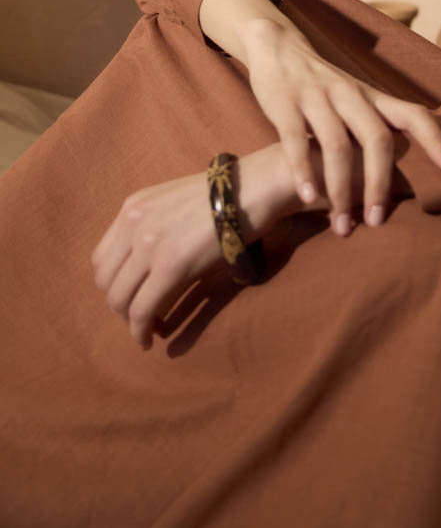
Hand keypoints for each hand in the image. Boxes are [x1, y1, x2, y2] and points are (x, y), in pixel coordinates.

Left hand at [91, 146, 299, 348]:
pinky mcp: (170, 266)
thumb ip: (155, 226)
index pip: (102, 258)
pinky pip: (142, 310)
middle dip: (119, 306)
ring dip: (129, 321)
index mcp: (132, 207)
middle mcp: (132, 223)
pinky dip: (140, 332)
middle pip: (106, 281)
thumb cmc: (224, 195)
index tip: (132, 297)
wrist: (252, 188)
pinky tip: (150, 340)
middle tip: (141, 318)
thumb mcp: (176, 203)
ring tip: (148, 330)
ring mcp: (149, 244)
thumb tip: (149, 266)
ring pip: (119, 299)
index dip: (113, 285)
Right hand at [240, 16, 440, 237]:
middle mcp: (351, 95)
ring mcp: (318, 98)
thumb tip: (412, 175)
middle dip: (379, 184)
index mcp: (374, 97)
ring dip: (340, 190)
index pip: (415, 114)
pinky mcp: (287, 104)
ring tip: (342, 226)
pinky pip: (297, 140)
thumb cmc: (326, 89)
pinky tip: (308, 197)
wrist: (280, 49)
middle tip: (377, 222)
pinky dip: (303, 171)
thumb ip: (380, 128)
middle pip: (377, 138)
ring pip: (336, 145)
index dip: (437, 140)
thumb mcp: (359, 101)